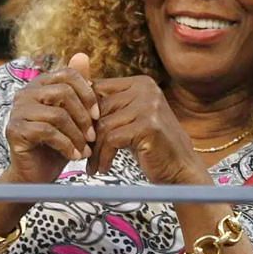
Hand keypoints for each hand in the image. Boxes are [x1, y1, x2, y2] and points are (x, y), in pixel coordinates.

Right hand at [3, 53, 99, 183]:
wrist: (37, 175)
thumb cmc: (56, 145)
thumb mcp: (73, 116)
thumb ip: (77, 88)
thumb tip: (82, 54)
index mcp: (39, 85)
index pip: (67, 74)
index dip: (87, 92)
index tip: (98, 115)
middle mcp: (25, 93)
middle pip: (64, 92)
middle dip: (84, 116)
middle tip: (93, 136)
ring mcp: (17, 111)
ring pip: (58, 114)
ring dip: (77, 135)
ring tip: (85, 149)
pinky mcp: (15, 130)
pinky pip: (48, 132)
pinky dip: (66, 146)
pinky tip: (74, 156)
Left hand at [88, 75, 207, 184]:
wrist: (181, 169)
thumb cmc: (151, 146)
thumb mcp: (130, 120)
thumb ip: (109, 108)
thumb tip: (71, 102)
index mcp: (140, 83)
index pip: (97, 89)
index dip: (83, 113)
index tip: (77, 134)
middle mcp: (146, 89)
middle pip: (98, 108)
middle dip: (87, 134)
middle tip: (82, 153)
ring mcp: (149, 106)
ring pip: (103, 125)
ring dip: (94, 150)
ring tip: (92, 165)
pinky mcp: (148, 126)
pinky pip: (112, 140)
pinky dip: (103, 157)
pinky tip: (103, 168)